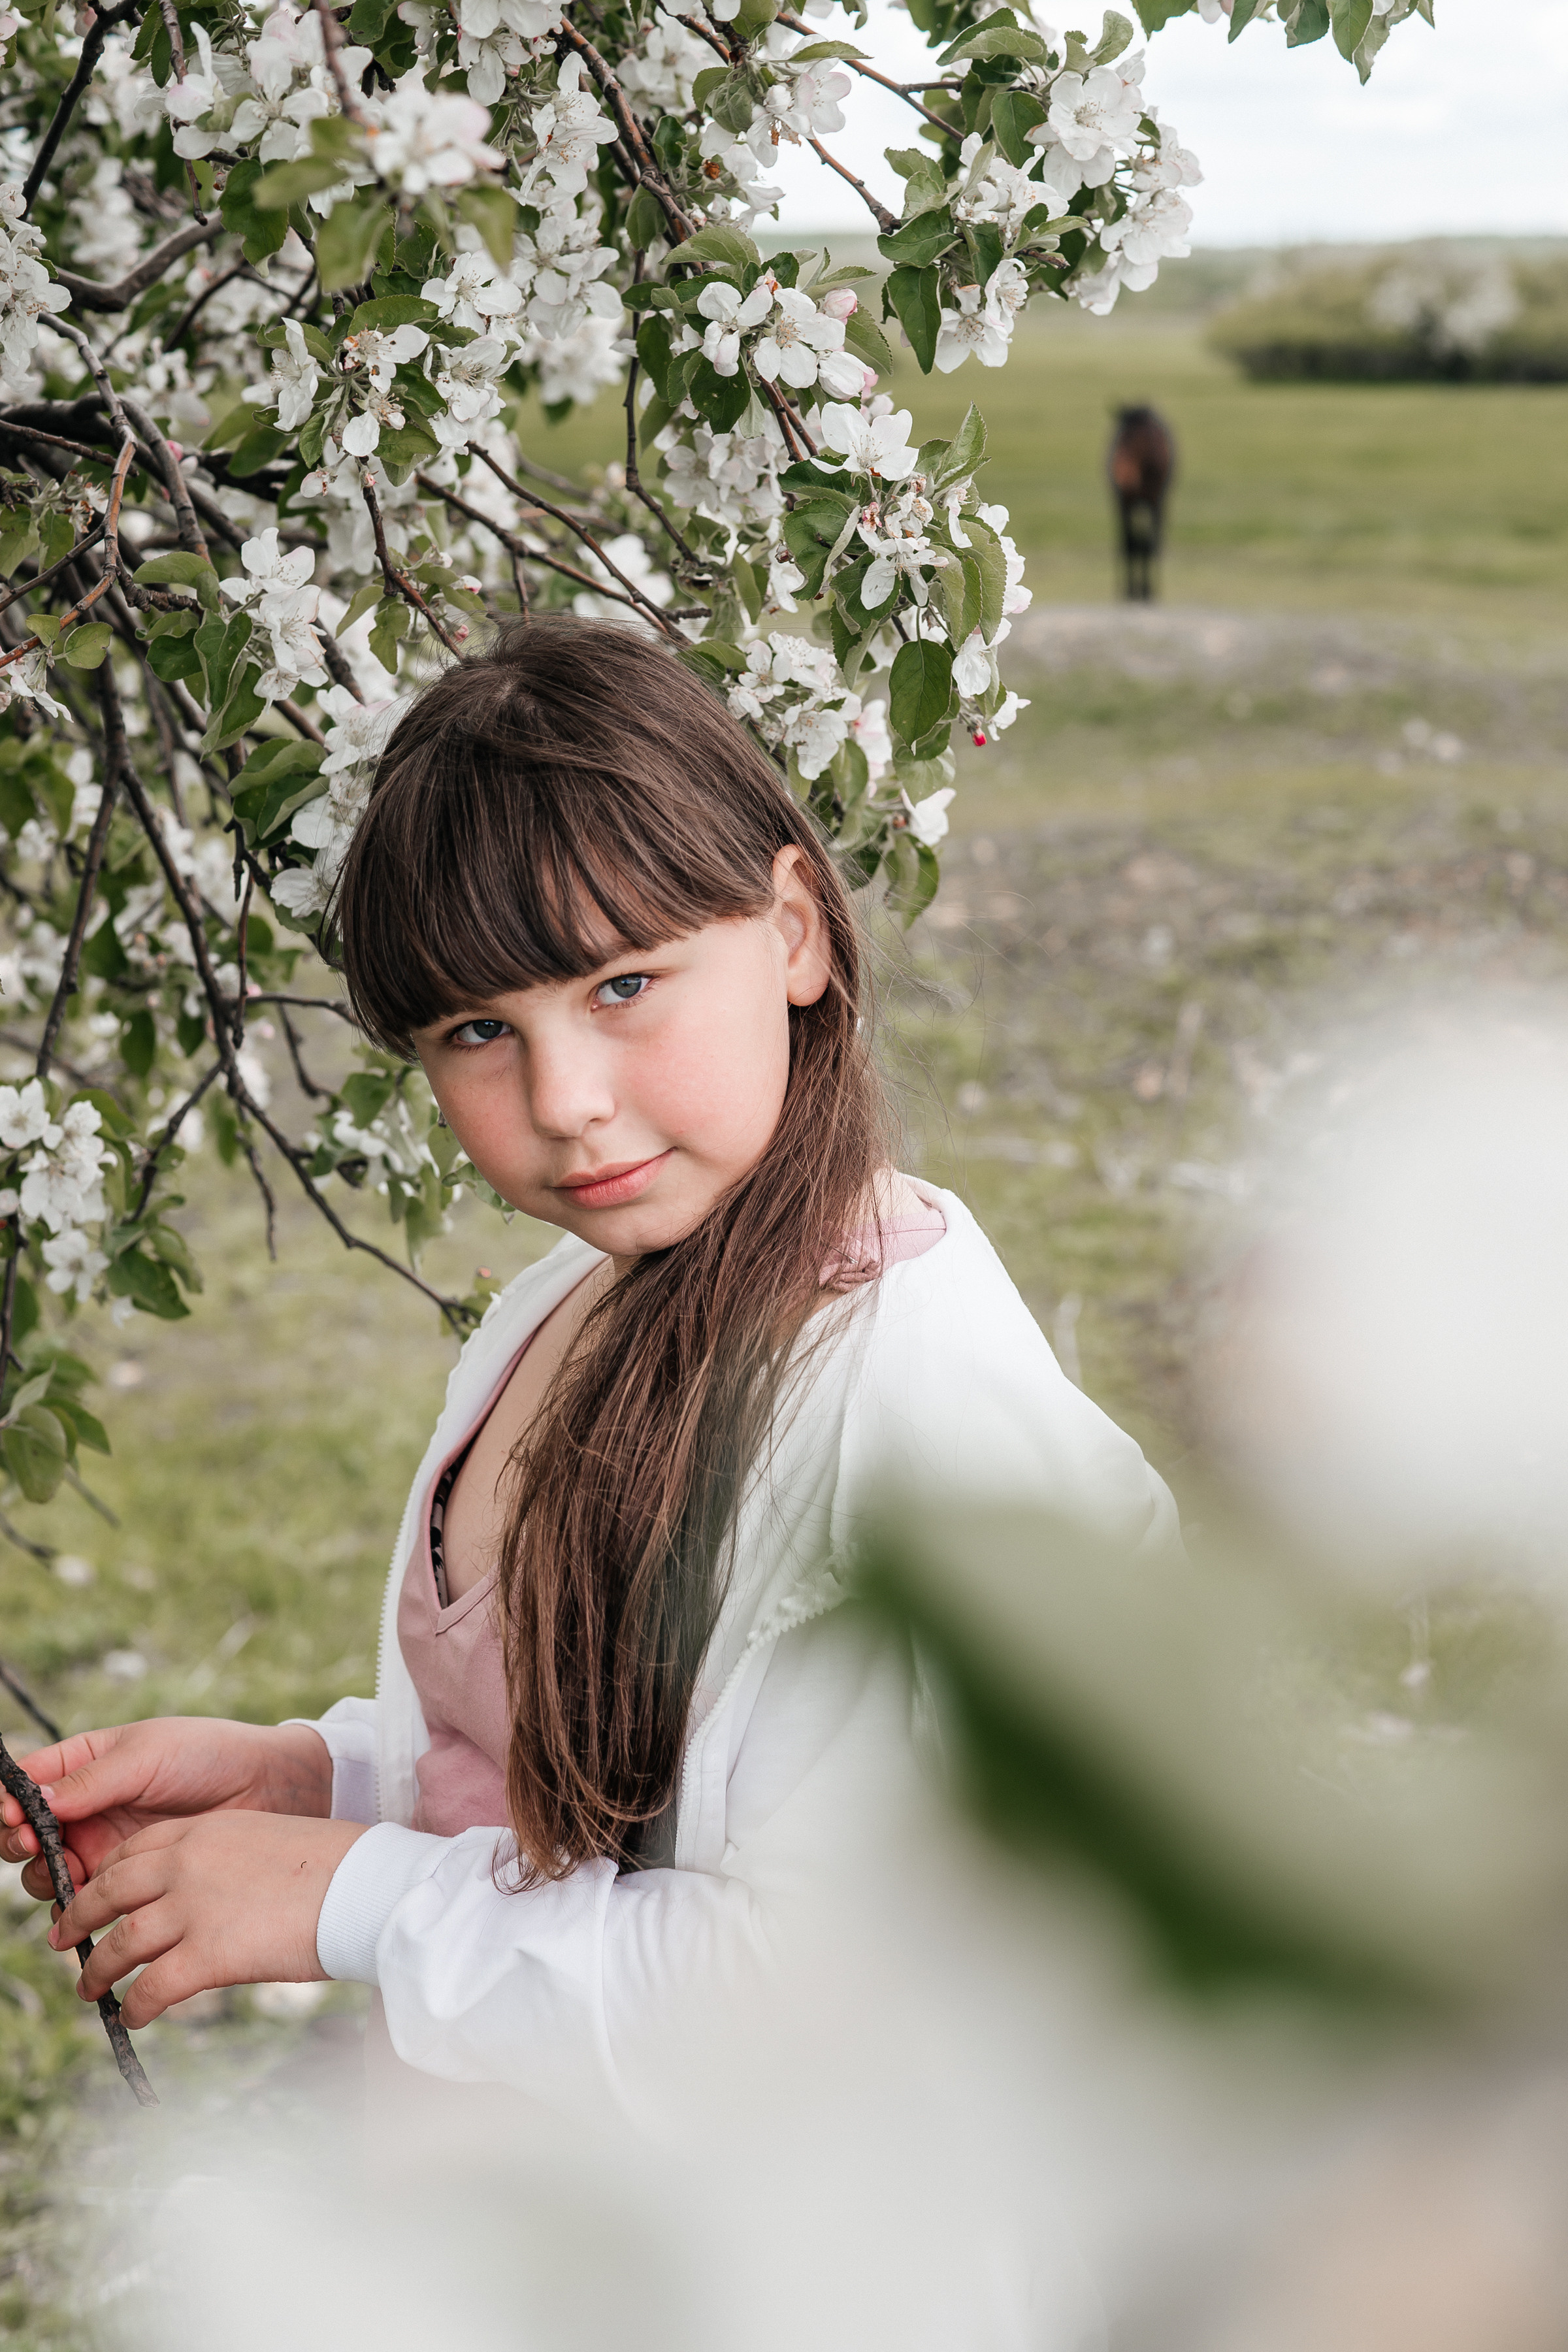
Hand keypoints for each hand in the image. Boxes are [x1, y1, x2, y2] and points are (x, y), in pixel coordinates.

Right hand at [0, 1718, 331, 1900]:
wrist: (266, 1790)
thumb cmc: (209, 1755)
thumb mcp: (148, 1755)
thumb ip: (91, 1780)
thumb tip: (34, 1798)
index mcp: (85, 1762)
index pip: (25, 1781)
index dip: (11, 1801)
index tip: (17, 1814)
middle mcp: (86, 1806)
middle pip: (24, 1832)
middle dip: (19, 1841)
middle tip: (36, 1844)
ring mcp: (103, 1843)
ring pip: (46, 1870)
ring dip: (43, 1876)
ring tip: (67, 1874)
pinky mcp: (127, 1878)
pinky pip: (84, 1900)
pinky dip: (74, 1907)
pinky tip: (83, 1905)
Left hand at [48, 1810, 365, 2025]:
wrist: (361, 1884)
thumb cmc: (329, 1864)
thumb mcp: (263, 1841)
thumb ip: (222, 1860)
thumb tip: (202, 1894)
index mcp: (201, 1831)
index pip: (133, 1851)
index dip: (103, 1876)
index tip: (92, 1894)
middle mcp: (186, 1865)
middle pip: (110, 1892)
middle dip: (80, 1919)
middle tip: (62, 1938)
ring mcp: (193, 1909)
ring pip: (120, 1944)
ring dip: (97, 1970)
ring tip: (89, 1988)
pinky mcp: (207, 1955)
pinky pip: (152, 1987)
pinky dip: (136, 2005)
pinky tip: (134, 2015)